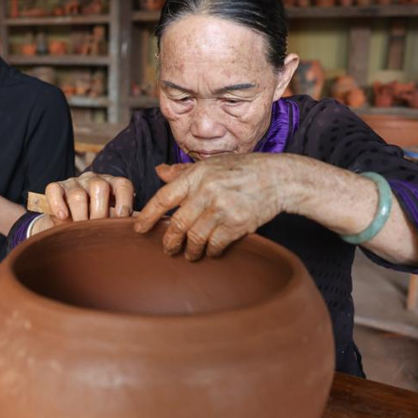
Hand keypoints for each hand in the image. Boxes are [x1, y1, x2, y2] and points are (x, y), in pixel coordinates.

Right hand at [44, 171, 134, 221]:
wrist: (66, 223)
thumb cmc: (95, 222)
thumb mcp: (110, 219)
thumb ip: (122, 222)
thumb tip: (137, 228)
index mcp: (112, 185)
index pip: (123, 185)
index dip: (125, 200)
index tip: (123, 217)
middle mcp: (94, 180)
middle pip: (100, 188)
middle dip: (99, 212)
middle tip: (98, 230)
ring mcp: (74, 182)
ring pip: (78, 194)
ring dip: (80, 215)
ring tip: (80, 230)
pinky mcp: (56, 187)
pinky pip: (54, 190)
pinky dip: (58, 204)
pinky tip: (63, 217)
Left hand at [134, 154, 295, 260]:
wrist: (278, 178)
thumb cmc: (243, 169)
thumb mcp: (212, 164)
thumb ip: (183, 171)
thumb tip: (159, 171)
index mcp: (197, 175)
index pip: (164, 198)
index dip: (148, 216)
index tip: (139, 229)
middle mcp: (206, 191)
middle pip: (177, 224)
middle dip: (169, 241)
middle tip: (167, 249)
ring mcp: (222, 209)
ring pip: (195, 238)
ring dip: (190, 250)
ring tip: (190, 253)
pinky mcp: (237, 224)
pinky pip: (215, 244)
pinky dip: (211, 251)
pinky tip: (211, 251)